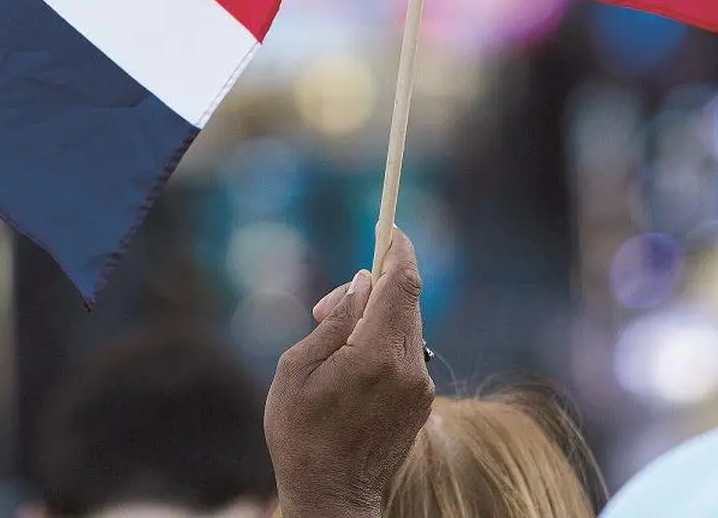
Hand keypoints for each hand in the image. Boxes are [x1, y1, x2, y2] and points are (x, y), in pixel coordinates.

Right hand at [264, 229, 434, 517]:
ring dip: (375, 315)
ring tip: (331, 343)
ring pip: (406, 325)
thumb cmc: (300, 433)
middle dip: (371, 286)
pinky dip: (383, 340)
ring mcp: (419, 388)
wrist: (330, 500)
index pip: (402, 283)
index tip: (390, 227)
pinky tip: (351, 363)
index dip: (399, 249)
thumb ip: (334, 320)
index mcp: (376, 355)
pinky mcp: (421, 402)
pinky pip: (406, 351)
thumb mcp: (296, 368)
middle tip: (322, 309)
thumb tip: (362, 282)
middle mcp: (407, 368)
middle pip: (405, 300)